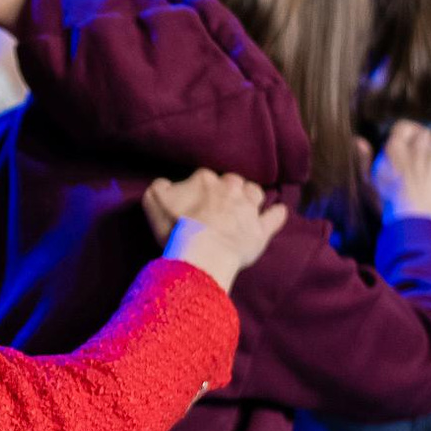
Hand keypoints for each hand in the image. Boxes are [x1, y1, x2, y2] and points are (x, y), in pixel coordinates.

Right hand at [144, 169, 287, 291]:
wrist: (202, 252)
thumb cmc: (175, 227)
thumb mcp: (153, 201)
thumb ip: (159, 187)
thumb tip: (166, 184)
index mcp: (204, 179)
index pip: (204, 178)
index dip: (199, 190)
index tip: (194, 202)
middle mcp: (230, 188)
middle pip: (232, 182)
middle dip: (227, 190)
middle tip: (219, 206)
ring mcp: (248, 208)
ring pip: (255, 192)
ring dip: (250, 196)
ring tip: (244, 206)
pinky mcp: (261, 229)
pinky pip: (276, 217)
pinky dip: (277, 214)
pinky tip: (277, 212)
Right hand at [371, 121, 430, 223]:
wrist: (415, 221)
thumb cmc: (390, 204)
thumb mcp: (370, 181)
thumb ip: (364, 159)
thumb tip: (358, 140)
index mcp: (394, 148)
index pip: (404, 126)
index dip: (407, 135)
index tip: (408, 147)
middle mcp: (417, 146)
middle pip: (424, 132)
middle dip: (423, 143)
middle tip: (421, 161)